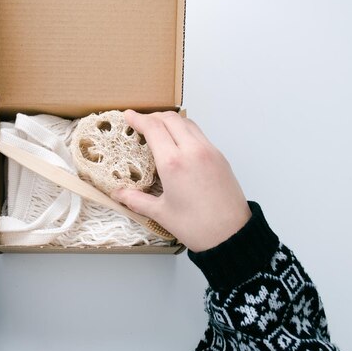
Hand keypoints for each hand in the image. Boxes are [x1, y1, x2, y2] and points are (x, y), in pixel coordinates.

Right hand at [111, 110, 251, 251]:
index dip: (139, 119)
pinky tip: (178, 142)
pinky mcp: (220, 157)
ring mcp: (209, 151)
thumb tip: (118, 194)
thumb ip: (136, 200)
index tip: (128, 115)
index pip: (153, 128)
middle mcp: (192, 151)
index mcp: (173, 163)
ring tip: (159, 129)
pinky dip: (185, 130)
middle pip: (171, 118)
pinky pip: (199, 134)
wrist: (232, 235)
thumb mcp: (161, 213)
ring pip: (188, 123)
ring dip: (171, 120)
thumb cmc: (197, 226)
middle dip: (153, 116)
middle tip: (141, 122)